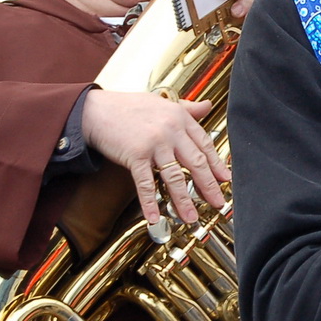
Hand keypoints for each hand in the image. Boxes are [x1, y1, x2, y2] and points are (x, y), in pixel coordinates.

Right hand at [80, 90, 228, 225]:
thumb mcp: (161, 103)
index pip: (205, 144)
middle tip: (217, 202)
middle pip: (196, 163)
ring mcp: (154, 143)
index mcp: (179, 117)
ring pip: (175, 177)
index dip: (216, 164)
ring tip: (190, 217)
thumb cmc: (127, 107)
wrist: (95, 110)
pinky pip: (145, 184)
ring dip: (183, 201)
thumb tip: (207, 106)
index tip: (225, 179)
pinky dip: (150, 203)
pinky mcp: (135, 156)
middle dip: (208, 186)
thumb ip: (186, 108)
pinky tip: (154, 217)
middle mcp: (171, 130)